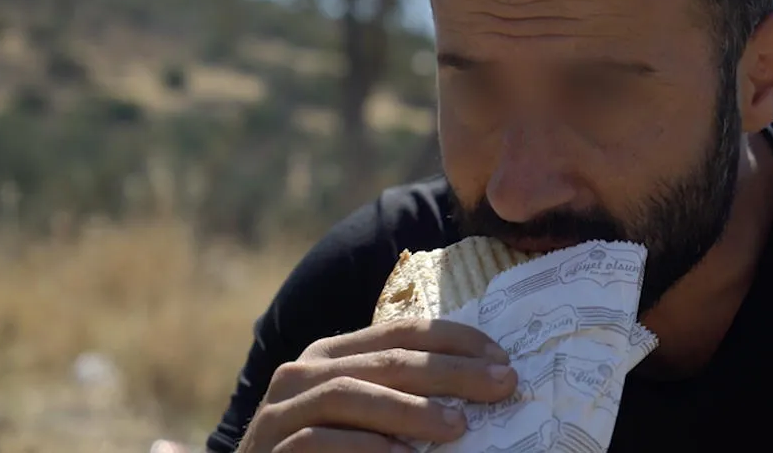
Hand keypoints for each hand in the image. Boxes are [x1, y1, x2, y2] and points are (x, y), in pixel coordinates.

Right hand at [236, 319, 518, 451]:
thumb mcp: (368, 417)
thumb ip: (404, 397)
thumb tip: (484, 386)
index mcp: (332, 354)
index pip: (403, 331)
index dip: (457, 340)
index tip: (503, 359)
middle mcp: (302, 372)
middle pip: (387, 360)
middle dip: (451, 372)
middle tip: (501, 385)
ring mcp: (280, 411)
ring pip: (348, 394)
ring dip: (409, 411)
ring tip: (458, 427)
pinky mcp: (269, 449)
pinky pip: (318, 441)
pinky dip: (365, 449)